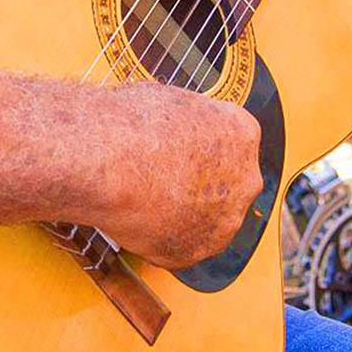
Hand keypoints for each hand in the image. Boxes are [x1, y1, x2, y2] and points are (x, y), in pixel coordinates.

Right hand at [80, 82, 263, 269]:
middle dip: (200, 187)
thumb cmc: (130, 125)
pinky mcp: (196, 250)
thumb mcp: (169, 101)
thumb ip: (185, 122)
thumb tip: (172, 125)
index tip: (182, 156)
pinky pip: (181, 248)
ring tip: (147, 202)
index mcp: (242, 133)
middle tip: (164, 180)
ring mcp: (224, 220)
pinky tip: (139, 221)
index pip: (232, 148)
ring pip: (208, 222)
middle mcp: (245, 179)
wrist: (107, 160)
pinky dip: (161, 241)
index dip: (202, 154)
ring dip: (184, 217)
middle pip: (227, 188)